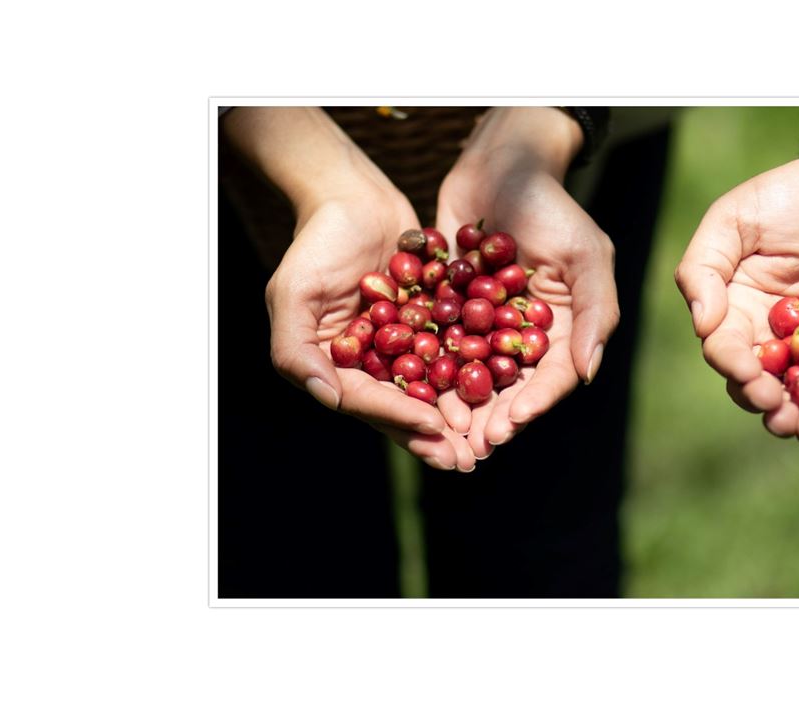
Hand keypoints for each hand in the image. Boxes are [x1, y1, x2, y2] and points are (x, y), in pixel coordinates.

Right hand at [224, 107, 476, 469]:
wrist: (353, 195)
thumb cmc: (315, 242)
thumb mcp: (293, 294)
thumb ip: (297, 350)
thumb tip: (329, 400)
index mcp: (334, 367)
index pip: (367, 402)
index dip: (399, 418)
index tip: (434, 428)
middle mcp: (370, 363)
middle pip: (404, 406)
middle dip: (436, 435)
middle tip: (468, 460)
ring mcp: (403, 344)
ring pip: (435, 386)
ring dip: (461, 412)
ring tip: (490, 437)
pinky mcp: (431, 323)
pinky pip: (456, 350)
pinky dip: (477, 368)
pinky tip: (505, 385)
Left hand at [434, 108, 618, 460]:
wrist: (500, 163)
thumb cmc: (553, 206)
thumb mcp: (586, 256)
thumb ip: (595, 315)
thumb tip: (588, 374)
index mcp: (565, 328)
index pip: (552, 378)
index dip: (532, 406)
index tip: (507, 428)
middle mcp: (526, 333)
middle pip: (511, 387)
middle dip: (492, 418)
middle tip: (470, 447)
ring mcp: (487, 323)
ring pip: (473, 374)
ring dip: (458, 406)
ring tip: (439, 433)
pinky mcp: (451, 308)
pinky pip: (439, 345)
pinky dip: (427, 370)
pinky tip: (409, 392)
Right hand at [674, 152, 798, 435]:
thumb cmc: (792, 192)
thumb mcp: (735, 218)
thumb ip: (705, 266)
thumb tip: (702, 324)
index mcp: (736, 311)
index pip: (725, 348)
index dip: (734, 366)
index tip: (748, 375)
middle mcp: (774, 337)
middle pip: (761, 381)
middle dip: (766, 399)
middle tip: (779, 410)